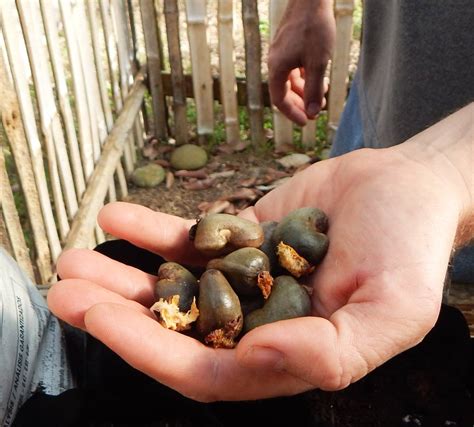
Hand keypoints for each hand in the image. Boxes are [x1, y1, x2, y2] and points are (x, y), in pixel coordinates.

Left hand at [48, 106, 472, 401]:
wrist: (405, 188)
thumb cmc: (410, 248)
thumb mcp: (394, 308)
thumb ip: (335, 350)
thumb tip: (259, 356)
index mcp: (288, 353)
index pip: (208, 368)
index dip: (151, 350)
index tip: (99, 320)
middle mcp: (258, 321)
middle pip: (175, 328)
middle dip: (117, 314)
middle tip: (64, 289)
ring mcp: (244, 278)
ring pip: (173, 283)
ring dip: (121, 274)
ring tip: (71, 257)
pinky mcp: (241, 238)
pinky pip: (190, 237)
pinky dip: (152, 230)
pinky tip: (116, 217)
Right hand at [268, 0, 334, 124]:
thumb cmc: (314, 28)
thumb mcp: (318, 63)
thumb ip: (314, 90)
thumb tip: (313, 113)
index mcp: (277, 68)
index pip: (279, 100)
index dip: (293, 113)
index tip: (307, 122)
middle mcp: (275, 62)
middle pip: (283, 92)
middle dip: (300, 104)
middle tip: (315, 113)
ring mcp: (281, 53)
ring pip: (290, 80)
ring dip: (305, 90)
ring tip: (323, 94)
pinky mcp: (289, 45)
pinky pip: (294, 68)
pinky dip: (306, 77)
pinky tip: (319, 77)